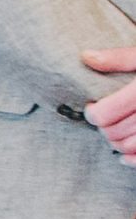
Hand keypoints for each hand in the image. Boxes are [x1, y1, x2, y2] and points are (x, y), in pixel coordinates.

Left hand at [84, 47, 135, 161]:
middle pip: (115, 131)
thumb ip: (119, 58)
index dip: (93, 114)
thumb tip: (86, 58)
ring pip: (129, 146)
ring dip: (116, 143)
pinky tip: (124, 156)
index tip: (92, 108)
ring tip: (115, 132)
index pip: (106, 113)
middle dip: (103, 128)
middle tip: (103, 121)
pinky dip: (132, 160)